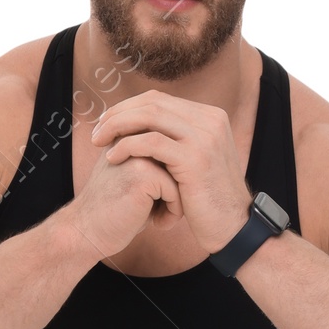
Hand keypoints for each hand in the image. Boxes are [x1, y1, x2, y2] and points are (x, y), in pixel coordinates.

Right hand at [67, 147, 183, 264]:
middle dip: (177, 189)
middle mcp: (133, 137)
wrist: (86, 232)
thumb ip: (157, 163)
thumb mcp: (134, 179)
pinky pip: (177, 191)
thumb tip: (192, 159)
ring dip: (177, 201)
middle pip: (180, 162)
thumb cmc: (114, 211)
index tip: (157, 203)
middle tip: (161, 211)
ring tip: (159, 217)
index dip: (172, 181)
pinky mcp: (143, 173)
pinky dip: (173, 212)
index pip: (173, 152)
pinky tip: (156, 223)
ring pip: (182, 175)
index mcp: (130, 133)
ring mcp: (138, 153)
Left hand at [91, 90, 250, 252]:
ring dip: (117, 127)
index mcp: (209, 117)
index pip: (158, 100)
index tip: (106, 124)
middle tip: (96, 132)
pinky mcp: (195, 158)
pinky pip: (151, 142)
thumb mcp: (196, 162)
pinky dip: (127, 146)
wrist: (233, 228)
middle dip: (118, 114)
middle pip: (151, 103)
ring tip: (99, 143)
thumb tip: (146, 129)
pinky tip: (112, 158)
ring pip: (149, 116)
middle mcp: (210, 120)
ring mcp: (204, 137)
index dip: (127, 108)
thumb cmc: (208, 202)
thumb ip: (178, 141)